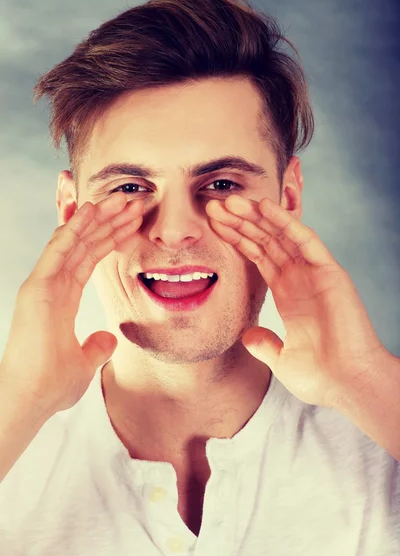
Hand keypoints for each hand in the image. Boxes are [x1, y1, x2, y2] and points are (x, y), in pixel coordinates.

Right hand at [1, 192, 142, 415]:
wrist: (32, 401)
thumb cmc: (51, 386)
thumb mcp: (85, 363)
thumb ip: (97, 347)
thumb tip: (109, 338)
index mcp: (63, 298)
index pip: (91, 258)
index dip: (112, 237)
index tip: (132, 221)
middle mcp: (52, 286)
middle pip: (86, 244)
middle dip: (109, 221)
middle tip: (132, 200)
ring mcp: (43, 284)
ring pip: (74, 241)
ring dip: (98, 217)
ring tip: (120, 196)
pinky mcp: (36, 287)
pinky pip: (59, 250)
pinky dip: (75, 228)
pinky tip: (91, 209)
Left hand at [206, 194, 384, 407]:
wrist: (348, 386)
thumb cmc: (321, 377)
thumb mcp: (282, 359)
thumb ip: (264, 343)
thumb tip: (246, 335)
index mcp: (287, 293)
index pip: (258, 255)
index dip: (236, 237)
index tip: (213, 224)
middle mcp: (299, 278)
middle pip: (265, 239)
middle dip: (240, 221)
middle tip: (214, 204)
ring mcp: (314, 273)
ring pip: (281, 234)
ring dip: (257, 215)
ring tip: (231, 199)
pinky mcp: (329, 272)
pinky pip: (305, 240)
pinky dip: (285, 222)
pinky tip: (265, 207)